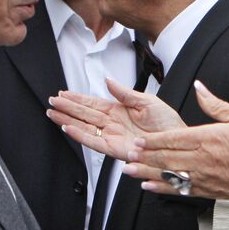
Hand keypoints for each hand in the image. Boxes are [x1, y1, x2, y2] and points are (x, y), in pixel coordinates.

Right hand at [47, 78, 185, 160]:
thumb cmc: (167, 123)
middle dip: (67, 108)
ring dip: (68, 120)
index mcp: (119, 109)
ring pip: (84, 127)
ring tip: (53, 113)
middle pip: (84, 113)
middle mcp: (112, 123)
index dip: (77, 98)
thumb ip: (125, 92)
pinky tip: (68, 128)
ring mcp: (112, 135)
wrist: (176, 140)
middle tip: (52, 101)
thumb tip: (108, 81)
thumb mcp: (147, 101)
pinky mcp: (114, 148)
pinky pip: (93, 142)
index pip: (92, 102)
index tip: (63, 93)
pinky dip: (80, 136)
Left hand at [124, 81, 228, 199]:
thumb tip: (199, 88)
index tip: (139, 140)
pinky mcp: (212, 190)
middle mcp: (204, 159)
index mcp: (210, 138)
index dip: (153, 140)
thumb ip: (215, 104)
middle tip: (127, 156)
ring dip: (149, 173)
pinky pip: (183, 190)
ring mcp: (207, 177)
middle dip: (145, 156)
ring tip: (130, 171)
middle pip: (167, 157)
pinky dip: (165, 188)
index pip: (174, 139)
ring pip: (171, 175)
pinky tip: (151, 187)